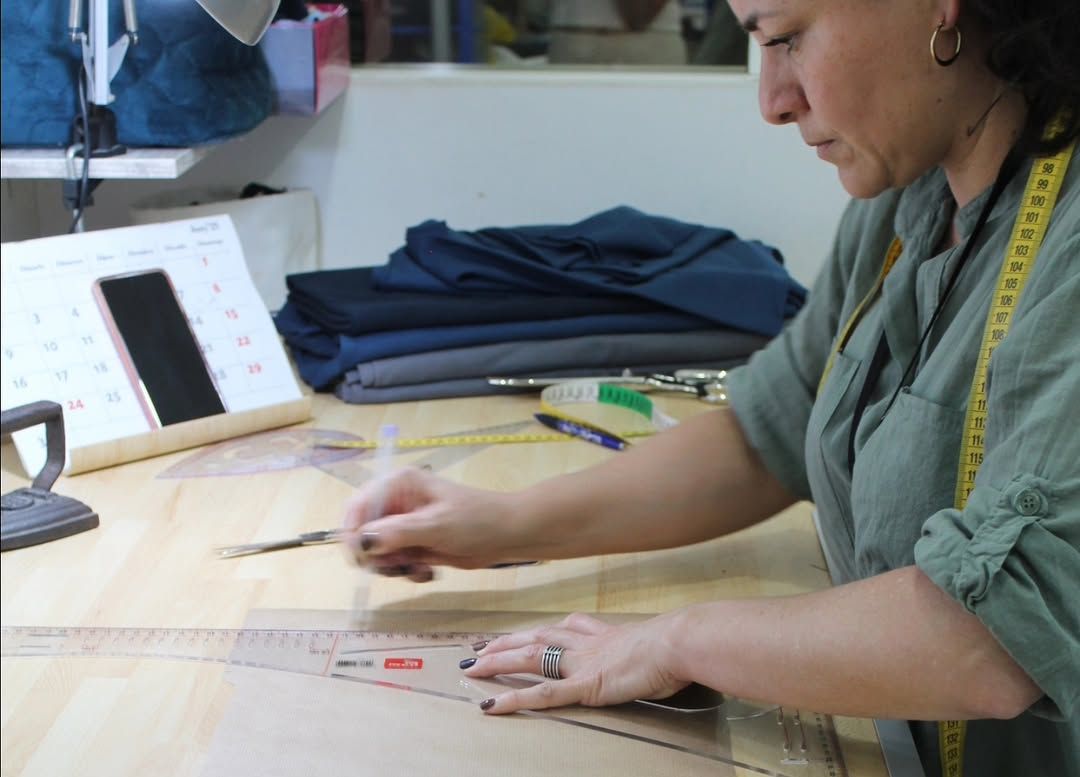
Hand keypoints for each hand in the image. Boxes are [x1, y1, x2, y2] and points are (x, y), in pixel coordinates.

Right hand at [341, 467, 529, 580]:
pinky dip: (407, 571)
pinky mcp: (414, 545)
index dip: (352, 531)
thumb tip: (362, 542)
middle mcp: (397, 503)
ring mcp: (405, 526)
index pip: (358, 505)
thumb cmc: (476, 520)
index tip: (360, 556)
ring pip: (377, 552)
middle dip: (375, 554)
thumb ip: (397, 533)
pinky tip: (427, 571)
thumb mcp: (435, 525)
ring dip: (393, 566)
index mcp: (398, 484)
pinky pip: (395, 563)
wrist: (508, 535)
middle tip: (396, 566)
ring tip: (417, 568)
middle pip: (363, 532)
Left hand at [462, 612, 688, 713]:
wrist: (678, 643)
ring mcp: (581, 663)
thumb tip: (646, 658)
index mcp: (600, 634)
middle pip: (536, 638)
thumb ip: (638, 650)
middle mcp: (585, 643)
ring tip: (473, 667)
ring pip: (530, 658)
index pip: (558, 630)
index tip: (519, 634)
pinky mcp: (584, 685)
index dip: (535, 632)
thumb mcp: (651, 644)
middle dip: (506, 642)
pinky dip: (515, 698)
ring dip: (499, 661)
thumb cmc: (674, 647)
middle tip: (480, 648)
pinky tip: (493, 704)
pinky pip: (542, 694)